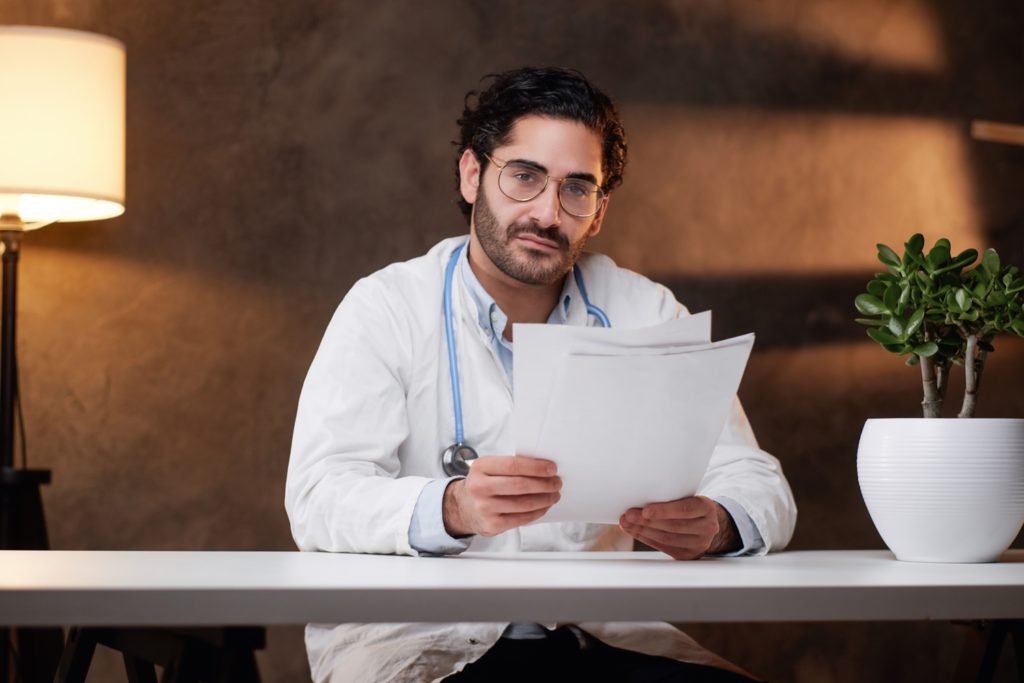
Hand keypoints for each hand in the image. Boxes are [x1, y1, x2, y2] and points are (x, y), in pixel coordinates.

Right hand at [443, 456, 560, 536]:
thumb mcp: (489, 468)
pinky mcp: (492, 524)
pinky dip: (537, 512)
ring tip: (553, 495)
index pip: (513, 465)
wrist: (463, 507)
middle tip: (556, 482)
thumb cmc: (483, 484)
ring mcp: (484, 507)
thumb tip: (543, 468)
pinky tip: (543, 507)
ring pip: (523, 504)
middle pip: (520, 485)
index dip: (536, 467)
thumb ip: (511, 466)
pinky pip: (521, 519)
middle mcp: (479, 487)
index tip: (552, 469)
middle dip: (544, 484)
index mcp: (481, 467)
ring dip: (544, 499)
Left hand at [619, 496, 739, 559]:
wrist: (707, 522)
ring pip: (666, 539)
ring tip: (627, 523)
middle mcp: (707, 527)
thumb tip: (640, 497)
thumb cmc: (691, 506)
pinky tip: (636, 531)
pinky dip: (647, 539)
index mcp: (707, 508)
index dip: (664, 511)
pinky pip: (664, 548)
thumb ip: (672, 498)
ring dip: (642, 531)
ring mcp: (700, 544)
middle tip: (629, 515)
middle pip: (672, 526)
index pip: (685, 510)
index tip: (645, 510)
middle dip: (646, 521)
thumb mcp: (688, 496)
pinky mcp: (689, 555)